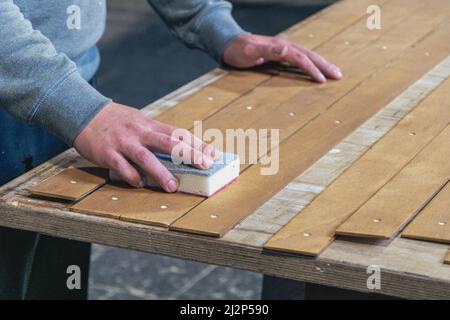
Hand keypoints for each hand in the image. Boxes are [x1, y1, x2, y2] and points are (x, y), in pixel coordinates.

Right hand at [74, 102, 219, 191]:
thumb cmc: (117, 120)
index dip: (198, 144)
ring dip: (161, 173)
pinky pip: (122, 167)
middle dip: (189, 154)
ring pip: (146, 157)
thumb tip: (180, 148)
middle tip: (205, 165)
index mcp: (150, 124)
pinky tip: (140, 184)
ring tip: (173, 186)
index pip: (179, 133)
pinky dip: (132, 177)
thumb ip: (157, 134)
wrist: (84, 112)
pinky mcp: (107, 152)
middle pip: (169, 142)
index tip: (214, 154)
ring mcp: (124, 142)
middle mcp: (140, 132)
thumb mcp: (140, 121)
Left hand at [224, 34, 341, 82]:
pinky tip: (317, 70)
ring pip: (307, 56)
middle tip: (338, 76)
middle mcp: (284, 46)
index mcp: (279, 46)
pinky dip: (312, 64)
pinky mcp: (281, 54)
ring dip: (321, 64)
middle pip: (309, 55)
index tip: (321, 80)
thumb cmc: (237, 50)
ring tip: (334, 73)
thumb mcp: (250, 51)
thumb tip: (286, 49)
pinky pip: (301, 59)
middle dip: (324, 65)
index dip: (311, 69)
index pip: (300, 58)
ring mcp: (283, 49)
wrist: (229, 44)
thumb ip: (267, 50)